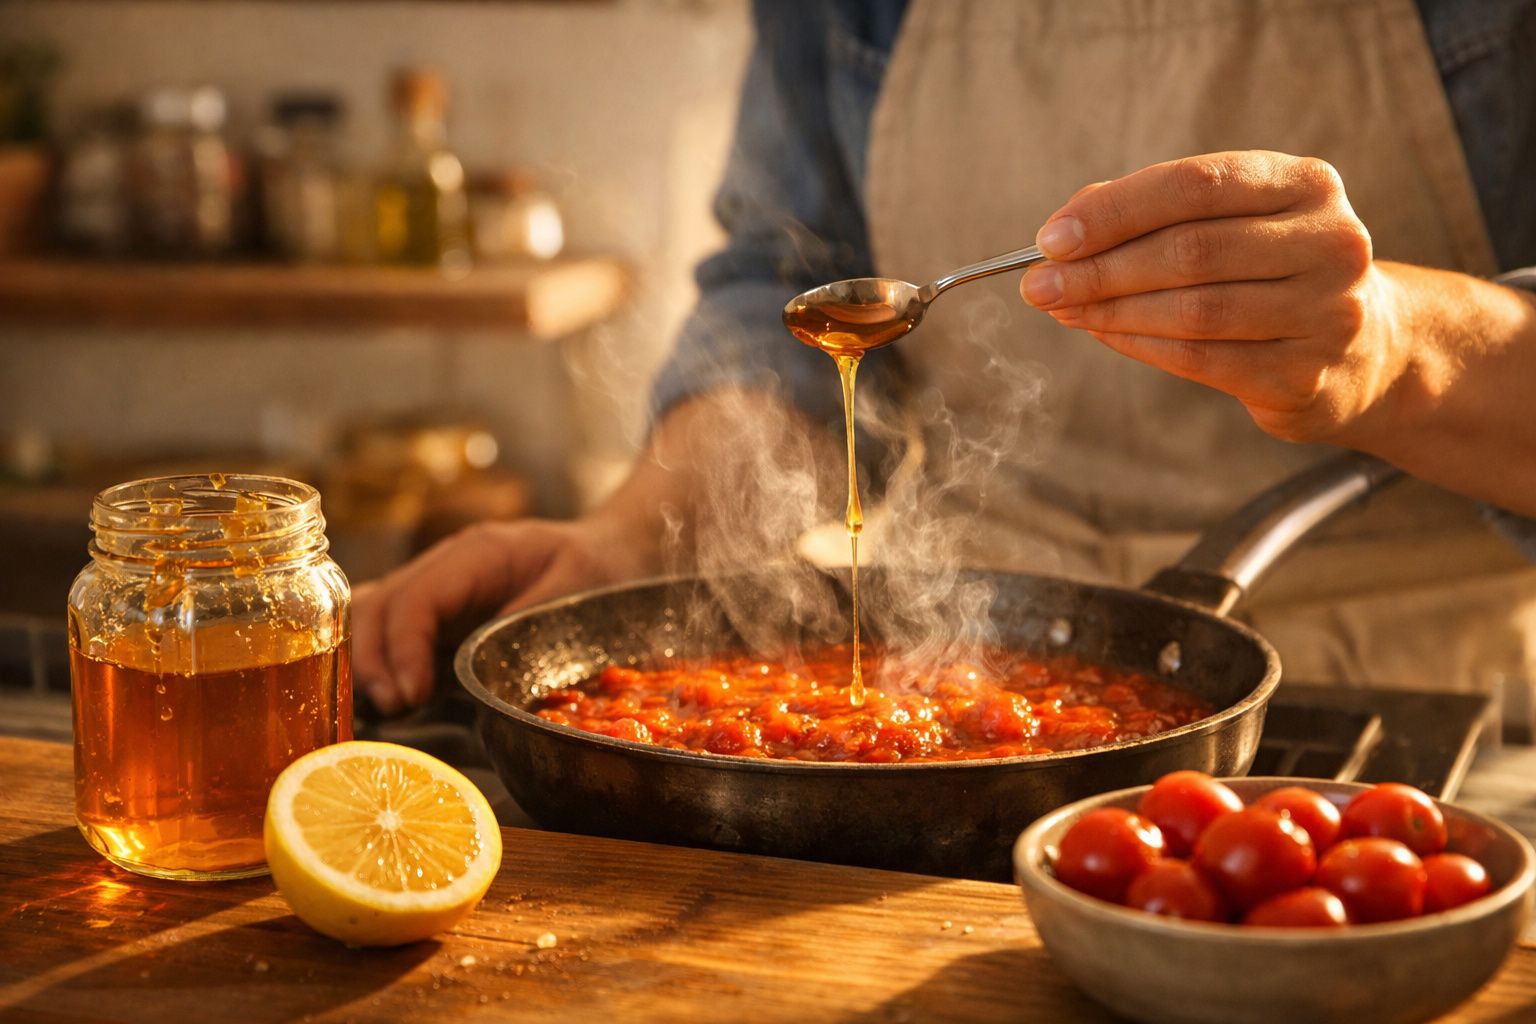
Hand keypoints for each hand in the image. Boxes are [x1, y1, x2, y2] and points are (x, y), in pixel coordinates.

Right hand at [352, 516, 654, 714]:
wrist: (612, 551)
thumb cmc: (599, 569)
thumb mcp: (577, 588)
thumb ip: (527, 621)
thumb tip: (478, 666)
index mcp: (479, 553)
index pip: (418, 596)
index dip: (403, 647)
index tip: (410, 696)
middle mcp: (446, 564)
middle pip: (379, 603)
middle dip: (374, 660)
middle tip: (392, 711)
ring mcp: (437, 584)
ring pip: (372, 614)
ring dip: (368, 662)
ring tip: (387, 710)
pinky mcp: (439, 611)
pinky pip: (389, 627)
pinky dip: (378, 660)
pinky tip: (389, 697)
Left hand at [1018, 150, 1401, 443]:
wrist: (1370, 350)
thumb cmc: (1271, 271)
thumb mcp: (1231, 222)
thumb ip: (1152, 214)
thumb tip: (1062, 235)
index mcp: (1306, 184)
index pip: (1194, 185)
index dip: (1114, 211)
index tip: (1051, 238)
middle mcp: (1329, 243)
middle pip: (1188, 251)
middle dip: (1099, 269)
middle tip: (1040, 285)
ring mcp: (1325, 313)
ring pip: (1191, 311)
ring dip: (1111, 311)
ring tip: (1064, 310)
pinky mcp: (1305, 375)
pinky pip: (1198, 360)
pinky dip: (1138, 345)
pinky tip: (1103, 333)